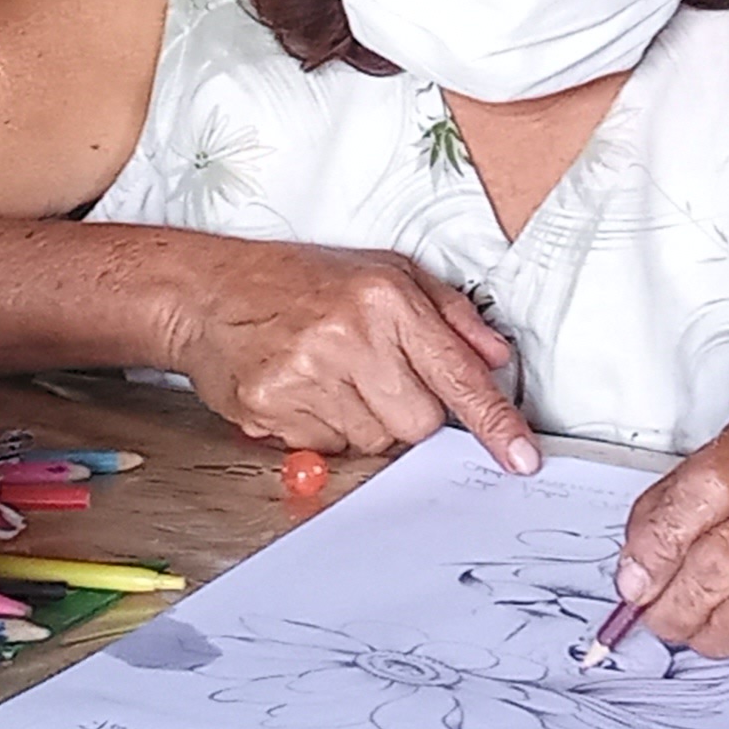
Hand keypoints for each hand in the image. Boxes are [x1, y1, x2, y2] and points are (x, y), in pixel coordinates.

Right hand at [166, 240, 540, 467]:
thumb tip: (497, 357)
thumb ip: (449, 314)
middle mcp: (349, 334)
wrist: (206, 290)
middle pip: (419, 424)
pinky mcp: (272, 406)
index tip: (521, 457)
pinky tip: (301, 389)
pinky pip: (326, 449)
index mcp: (385, 298)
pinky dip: (322, 429)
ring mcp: (307, 373)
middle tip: (375, 378)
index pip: (457, 373)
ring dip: (363, 422)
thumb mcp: (383, 271)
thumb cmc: (297, 279)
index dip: (495, 422)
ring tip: (330, 376)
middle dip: (409, 415)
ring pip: (374, 442)